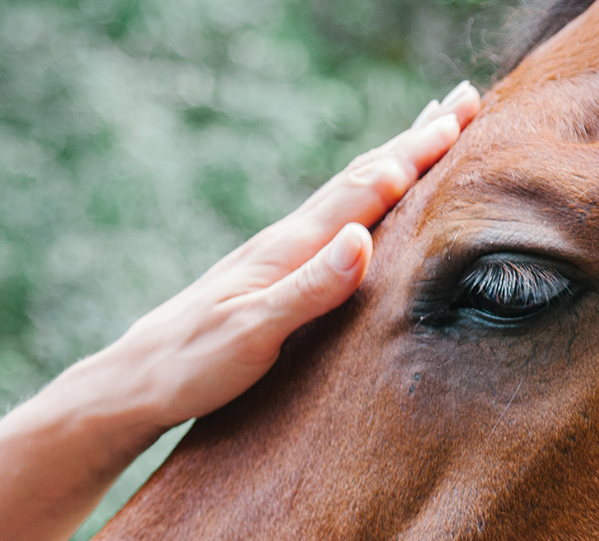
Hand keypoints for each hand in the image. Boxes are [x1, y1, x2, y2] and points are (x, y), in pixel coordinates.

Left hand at [78, 80, 480, 444]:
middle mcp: (284, 241)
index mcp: (287, 249)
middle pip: (359, 177)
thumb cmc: (191, 364)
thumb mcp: (253, 334)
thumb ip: (309, 289)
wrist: (134, 381)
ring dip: (391, 161)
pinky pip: (331, 223)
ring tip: (424, 135)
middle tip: (463, 101)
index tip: (459, 119)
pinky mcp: (269, 275)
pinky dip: (362, 199)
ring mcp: (275, 256)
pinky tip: (363, 208)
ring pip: (346, 195)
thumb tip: (361, 239)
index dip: (414, 155)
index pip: (363, 190)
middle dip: (413, 140)